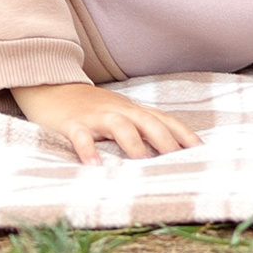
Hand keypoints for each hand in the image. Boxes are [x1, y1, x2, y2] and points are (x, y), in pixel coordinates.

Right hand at [10, 82, 200, 164]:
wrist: (51, 86)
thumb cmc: (91, 109)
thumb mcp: (119, 114)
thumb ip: (141, 129)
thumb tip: (170, 153)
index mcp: (132, 110)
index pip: (164, 120)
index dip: (184, 134)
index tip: (201, 151)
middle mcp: (118, 110)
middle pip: (147, 121)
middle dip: (165, 141)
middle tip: (178, 163)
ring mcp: (95, 115)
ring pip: (119, 125)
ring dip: (132, 143)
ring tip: (141, 164)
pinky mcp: (71, 122)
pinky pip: (80, 135)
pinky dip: (87, 149)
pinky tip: (92, 166)